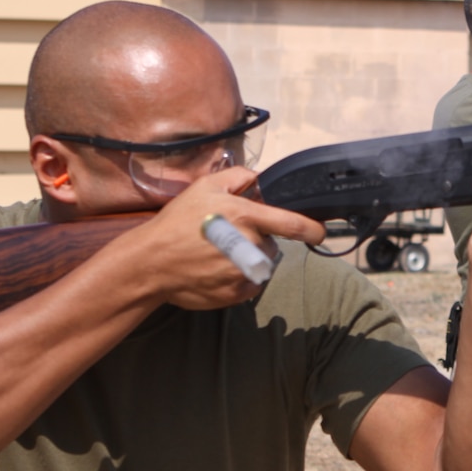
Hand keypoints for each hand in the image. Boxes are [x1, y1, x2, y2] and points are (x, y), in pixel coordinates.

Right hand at [127, 167, 324, 309]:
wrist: (151, 263)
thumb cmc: (177, 223)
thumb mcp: (204, 187)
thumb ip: (237, 178)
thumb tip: (258, 178)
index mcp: (246, 217)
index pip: (293, 224)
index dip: (313, 229)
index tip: (321, 232)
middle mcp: (250, 246)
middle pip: (272, 244)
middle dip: (258, 239)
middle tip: (228, 237)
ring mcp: (245, 272)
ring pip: (262, 263)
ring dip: (249, 258)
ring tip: (218, 254)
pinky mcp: (238, 293)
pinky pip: (251, 282)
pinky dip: (240, 276)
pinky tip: (216, 269)